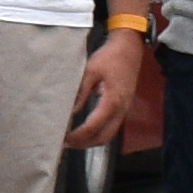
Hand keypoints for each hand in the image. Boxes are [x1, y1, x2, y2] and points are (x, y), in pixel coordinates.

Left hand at [61, 28, 156, 151]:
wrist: (129, 48)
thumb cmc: (110, 57)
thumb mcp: (90, 72)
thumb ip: (80, 93)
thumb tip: (68, 112)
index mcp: (112, 101)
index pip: (93, 127)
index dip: (77, 136)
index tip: (63, 138)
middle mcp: (121, 109)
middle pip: (103, 138)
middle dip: (84, 144)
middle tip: (66, 143)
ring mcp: (124, 109)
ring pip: (109, 134)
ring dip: (92, 140)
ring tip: (73, 139)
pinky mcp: (124, 106)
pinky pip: (112, 126)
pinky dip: (98, 132)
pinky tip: (86, 129)